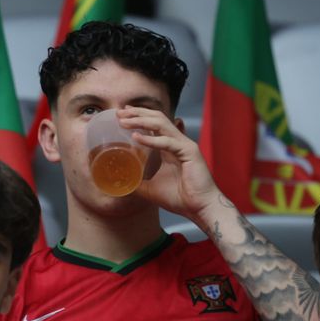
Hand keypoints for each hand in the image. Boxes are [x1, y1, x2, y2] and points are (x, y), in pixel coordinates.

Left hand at [117, 107, 223, 227]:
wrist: (200, 209)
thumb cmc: (180, 198)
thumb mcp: (150, 189)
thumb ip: (136, 183)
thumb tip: (119, 184)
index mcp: (169, 147)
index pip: (153, 125)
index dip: (138, 116)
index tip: (121, 113)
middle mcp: (177, 142)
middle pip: (157, 118)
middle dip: (137, 113)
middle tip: (120, 111)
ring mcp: (184, 145)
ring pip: (161, 124)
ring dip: (141, 120)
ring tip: (124, 121)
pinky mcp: (189, 152)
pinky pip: (168, 142)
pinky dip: (151, 139)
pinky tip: (136, 137)